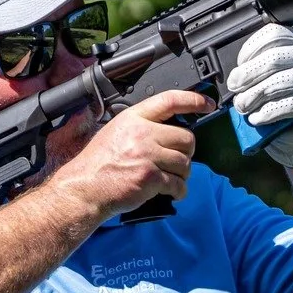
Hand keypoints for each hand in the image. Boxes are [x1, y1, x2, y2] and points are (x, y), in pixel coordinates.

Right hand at [45, 89, 208, 221]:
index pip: (170, 100)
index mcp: (133, 118)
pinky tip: (173, 192)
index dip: (194, 101)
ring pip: (185, 162)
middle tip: (178, 160)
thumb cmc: (97, 164)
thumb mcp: (115, 133)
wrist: (84, 188)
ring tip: (172, 178)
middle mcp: (142, 133)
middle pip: (186, 137)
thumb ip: (140, 128)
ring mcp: (147, 155)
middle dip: (187, 152)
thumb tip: (167, 133)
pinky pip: (178, 184)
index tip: (208, 104)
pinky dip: (179, 191)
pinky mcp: (150, 177)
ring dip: (183, 173)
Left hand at [229, 24, 292, 168]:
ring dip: (253, 96)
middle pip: (273, 58)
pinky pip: (286, 106)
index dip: (251, 48)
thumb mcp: (274, 77)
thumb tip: (235, 75)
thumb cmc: (286, 102)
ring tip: (242, 106)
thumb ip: (259, 68)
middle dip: (247, 74)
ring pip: (277, 83)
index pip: (274, 34)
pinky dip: (266, 113)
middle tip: (234, 88)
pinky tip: (256, 118)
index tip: (239, 64)